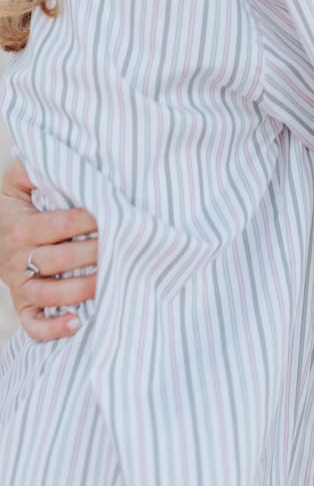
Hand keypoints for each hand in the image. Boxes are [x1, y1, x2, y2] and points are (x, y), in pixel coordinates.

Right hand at [0, 159, 97, 340]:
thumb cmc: (18, 203)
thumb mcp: (17, 180)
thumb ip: (32, 167)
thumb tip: (50, 156)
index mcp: (19, 227)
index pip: (57, 225)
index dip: (86, 220)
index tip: (113, 213)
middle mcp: (16, 260)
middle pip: (57, 260)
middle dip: (93, 252)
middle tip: (125, 243)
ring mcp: (20, 286)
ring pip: (50, 295)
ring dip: (81, 290)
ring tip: (112, 280)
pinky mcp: (24, 306)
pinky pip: (34, 324)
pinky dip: (53, 329)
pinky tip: (78, 323)